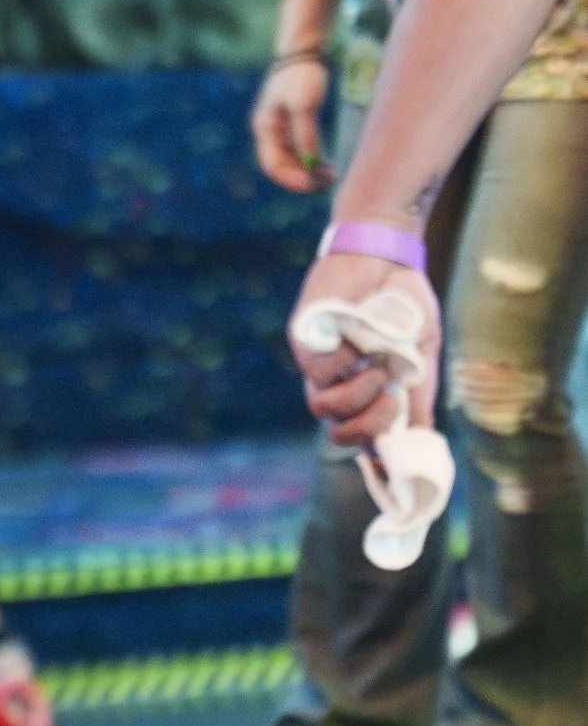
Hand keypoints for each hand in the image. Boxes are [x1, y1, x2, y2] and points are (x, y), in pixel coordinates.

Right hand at [251, 53, 332, 193]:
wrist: (304, 53)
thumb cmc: (301, 77)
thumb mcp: (304, 106)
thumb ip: (306, 136)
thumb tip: (312, 163)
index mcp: (265, 129)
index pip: (273, 166)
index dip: (292, 179)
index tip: (313, 184)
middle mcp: (270, 133)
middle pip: (283, 166)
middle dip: (303, 177)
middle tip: (327, 183)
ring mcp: (281, 130)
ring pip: (293, 161)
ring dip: (309, 171)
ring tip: (330, 176)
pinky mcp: (294, 125)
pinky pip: (301, 151)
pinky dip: (312, 160)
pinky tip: (327, 164)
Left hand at [290, 248, 435, 447]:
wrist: (388, 256)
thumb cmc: (405, 305)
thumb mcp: (421, 356)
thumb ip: (418, 397)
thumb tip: (421, 441)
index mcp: (367, 391)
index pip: (359, 436)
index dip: (372, 457)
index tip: (392, 469)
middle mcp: (339, 382)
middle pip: (337, 430)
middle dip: (367, 428)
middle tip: (391, 402)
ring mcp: (318, 363)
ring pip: (323, 406)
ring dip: (356, 396)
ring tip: (379, 370)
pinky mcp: (303, 339)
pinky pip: (317, 368)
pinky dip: (346, 360)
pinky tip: (361, 338)